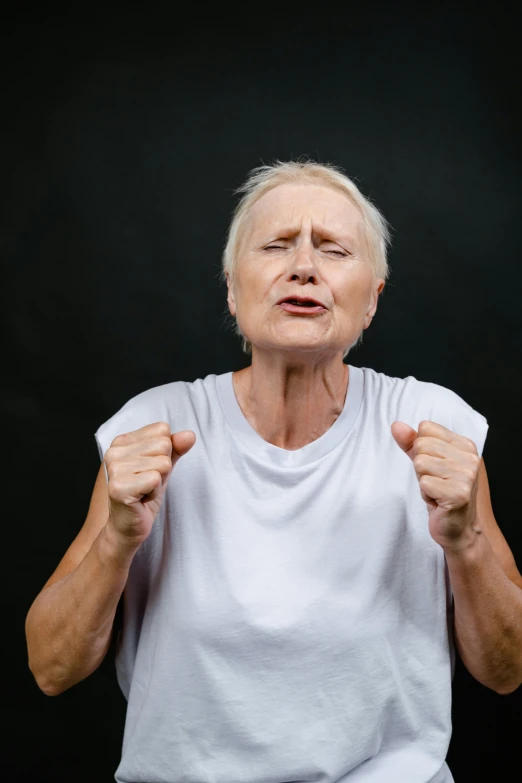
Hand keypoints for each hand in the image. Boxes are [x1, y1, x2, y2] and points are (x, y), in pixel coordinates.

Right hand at [105, 422, 195, 549]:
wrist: (128, 527)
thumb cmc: (144, 495)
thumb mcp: (163, 467)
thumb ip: (175, 449)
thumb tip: (189, 435)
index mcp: (122, 441)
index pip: (162, 429)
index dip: (164, 452)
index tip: (150, 469)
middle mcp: (114, 451)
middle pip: (164, 445)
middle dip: (163, 468)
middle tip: (148, 483)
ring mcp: (114, 469)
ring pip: (162, 463)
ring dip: (159, 482)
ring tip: (144, 491)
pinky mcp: (119, 487)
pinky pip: (155, 479)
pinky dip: (154, 492)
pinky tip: (142, 499)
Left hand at [391, 420, 480, 550]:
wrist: (459, 529)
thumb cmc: (442, 494)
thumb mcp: (426, 463)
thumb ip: (411, 443)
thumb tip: (396, 425)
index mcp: (465, 445)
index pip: (425, 428)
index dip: (421, 449)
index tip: (434, 467)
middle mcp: (470, 458)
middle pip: (421, 444)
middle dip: (420, 466)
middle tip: (435, 482)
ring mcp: (466, 475)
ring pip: (421, 463)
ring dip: (423, 481)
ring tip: (437, 491)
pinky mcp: (459, 493)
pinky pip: (424, 483)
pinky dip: (425, 494)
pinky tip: (438, 502)